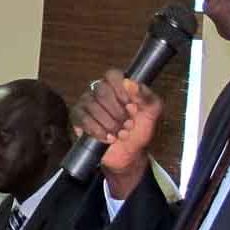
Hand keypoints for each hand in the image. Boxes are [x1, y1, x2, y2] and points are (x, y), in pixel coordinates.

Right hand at [73, 70, 162, 196]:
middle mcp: (99, 90)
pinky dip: (98, 130)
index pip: (112, 75)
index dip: (122, 91)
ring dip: (110, 123)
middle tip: (128, 125)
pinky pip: (83, 118)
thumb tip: (129, 82)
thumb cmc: (139, 130)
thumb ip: (146, 95)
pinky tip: (108, 137)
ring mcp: (86, 103)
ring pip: (92, 106)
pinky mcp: (78, 117)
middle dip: (117, 112)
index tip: (132, 107)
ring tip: (120, 133)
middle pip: (102, 91)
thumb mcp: (152, 112)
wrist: (129, 153)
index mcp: (117, 85)